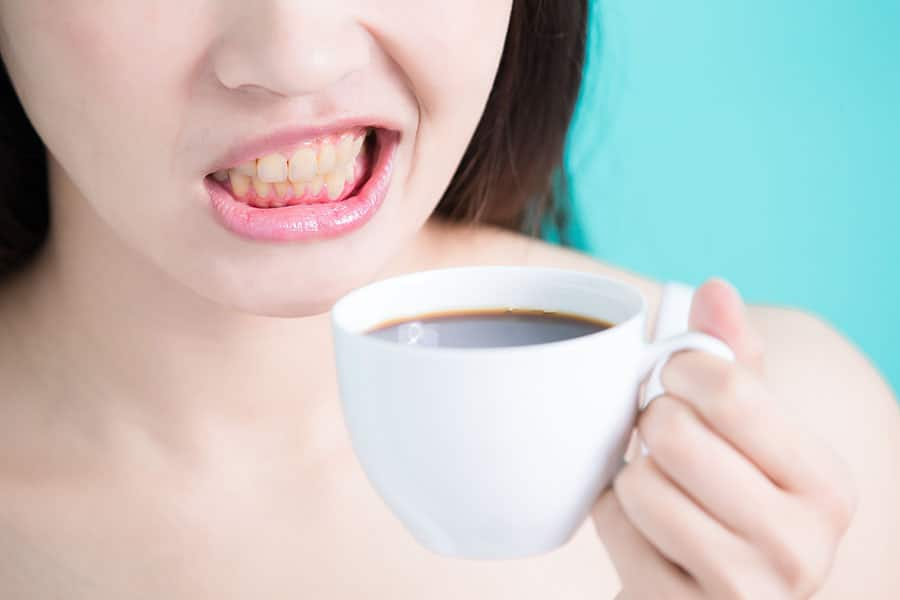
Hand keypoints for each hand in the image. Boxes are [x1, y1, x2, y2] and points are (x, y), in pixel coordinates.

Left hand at [591, 278, 856, 598]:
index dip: (678, 370)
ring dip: (629, 477)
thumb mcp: (752, 436)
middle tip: (662, 440)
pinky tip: (642, 530)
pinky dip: (612, 517)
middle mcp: (799, 545)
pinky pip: (612, 527)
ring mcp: (742, 590)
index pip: (729, 388)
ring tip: (657, 487)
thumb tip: (716, 289)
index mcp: (825, 485)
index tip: (674, 381)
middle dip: (650, 424)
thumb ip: (738, 362)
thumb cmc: (729, 503)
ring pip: (637, 483)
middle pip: (673, 432)